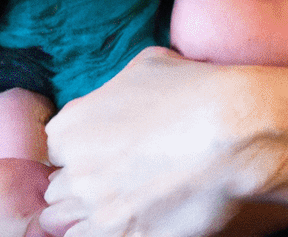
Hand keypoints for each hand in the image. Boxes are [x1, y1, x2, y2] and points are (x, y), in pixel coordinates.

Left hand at [39, 48, 282, 236]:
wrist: (232, 130)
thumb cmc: (191, 91)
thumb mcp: (144, 67)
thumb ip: (113, 88)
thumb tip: (117, 96)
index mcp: (71, 127)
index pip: (55, 148)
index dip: (80, 148)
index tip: (100, 148)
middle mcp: (77, 173)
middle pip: (60, 188)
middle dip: (82, 181)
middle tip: (115, 174)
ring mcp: (100, 212)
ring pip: (70, 223)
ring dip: (90, 213)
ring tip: (122, 199)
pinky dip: (109, 232)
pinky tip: (133, 217)